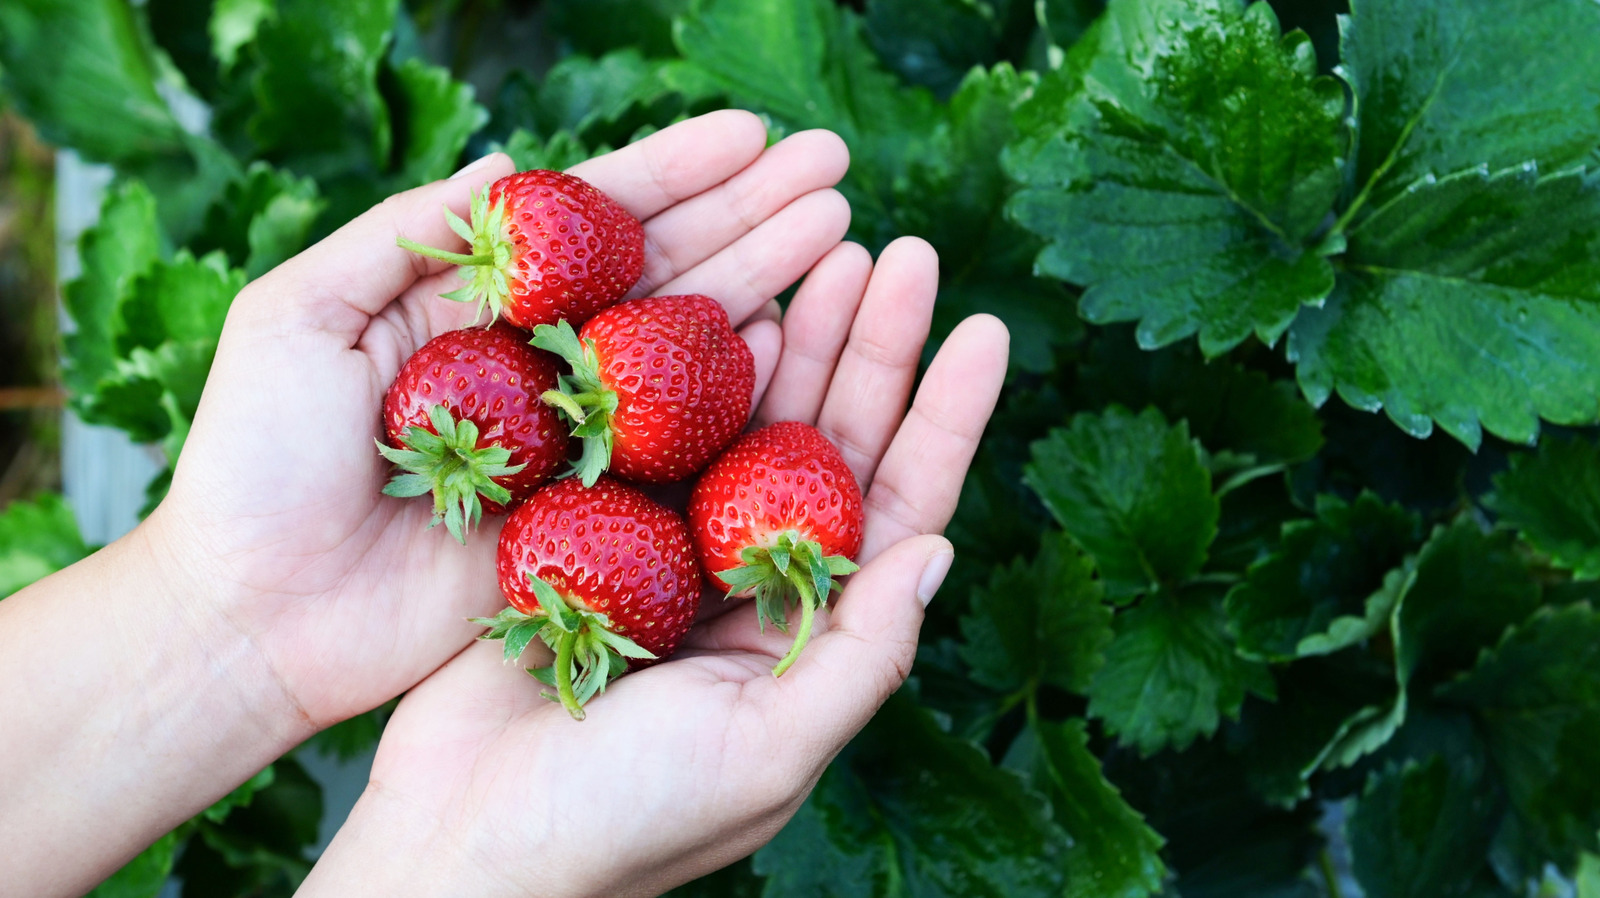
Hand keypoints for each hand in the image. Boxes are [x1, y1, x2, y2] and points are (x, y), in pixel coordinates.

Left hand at [152, 110, 856, 729]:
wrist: (257, 615)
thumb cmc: (255, 462)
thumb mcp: (294, 318)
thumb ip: (395, 237)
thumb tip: (502, 159)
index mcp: (479, 301)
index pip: (592, 219)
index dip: (675, 172)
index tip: (754, 134)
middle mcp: (544, 359)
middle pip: (665, 268)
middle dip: (751, 212)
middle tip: (834, 167)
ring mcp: (576, 437)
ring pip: (688, 345)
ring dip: (767, 282)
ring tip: (838, 230)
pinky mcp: (594, 512)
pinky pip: (682, 446)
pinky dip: (740, 391)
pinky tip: (798, 337)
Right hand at [299, 239, 1010, 895]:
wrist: (463, 843)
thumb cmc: (622, 824)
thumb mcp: (765, 752)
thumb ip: (858, 654)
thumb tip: (941, 548)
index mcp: (810, 632)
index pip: (898, 508)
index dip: (944, 418)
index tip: (986, 328)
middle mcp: (753, 579)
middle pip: (831, 442)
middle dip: (872, 348)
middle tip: (906, 253)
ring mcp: (673, 548)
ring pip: (749, 421)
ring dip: (793, 337)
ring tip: (830, 250)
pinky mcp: (593, 529)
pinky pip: (652, 429)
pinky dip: (686, 366)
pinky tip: (724, 302)